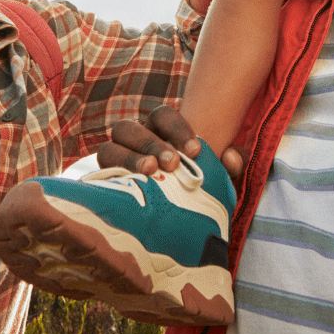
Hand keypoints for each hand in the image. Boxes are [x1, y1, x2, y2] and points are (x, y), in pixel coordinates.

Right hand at [97, 105, 244, 182]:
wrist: (176, 217)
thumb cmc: (197, 185)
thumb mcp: (219, 174)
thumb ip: (232, 162)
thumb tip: (231, 157)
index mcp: (160, 131)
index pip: (162, 115)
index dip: (177, 129)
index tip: (195, 151)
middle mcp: (134, 140)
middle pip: (130, 127)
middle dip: (150, 143)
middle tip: (171, 163)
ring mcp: (117, 159)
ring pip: (110, 147)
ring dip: (130, 159)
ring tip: (151, 173)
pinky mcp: (107, 180)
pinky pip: (102, 172)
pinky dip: (114, 176)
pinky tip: (131, 188)